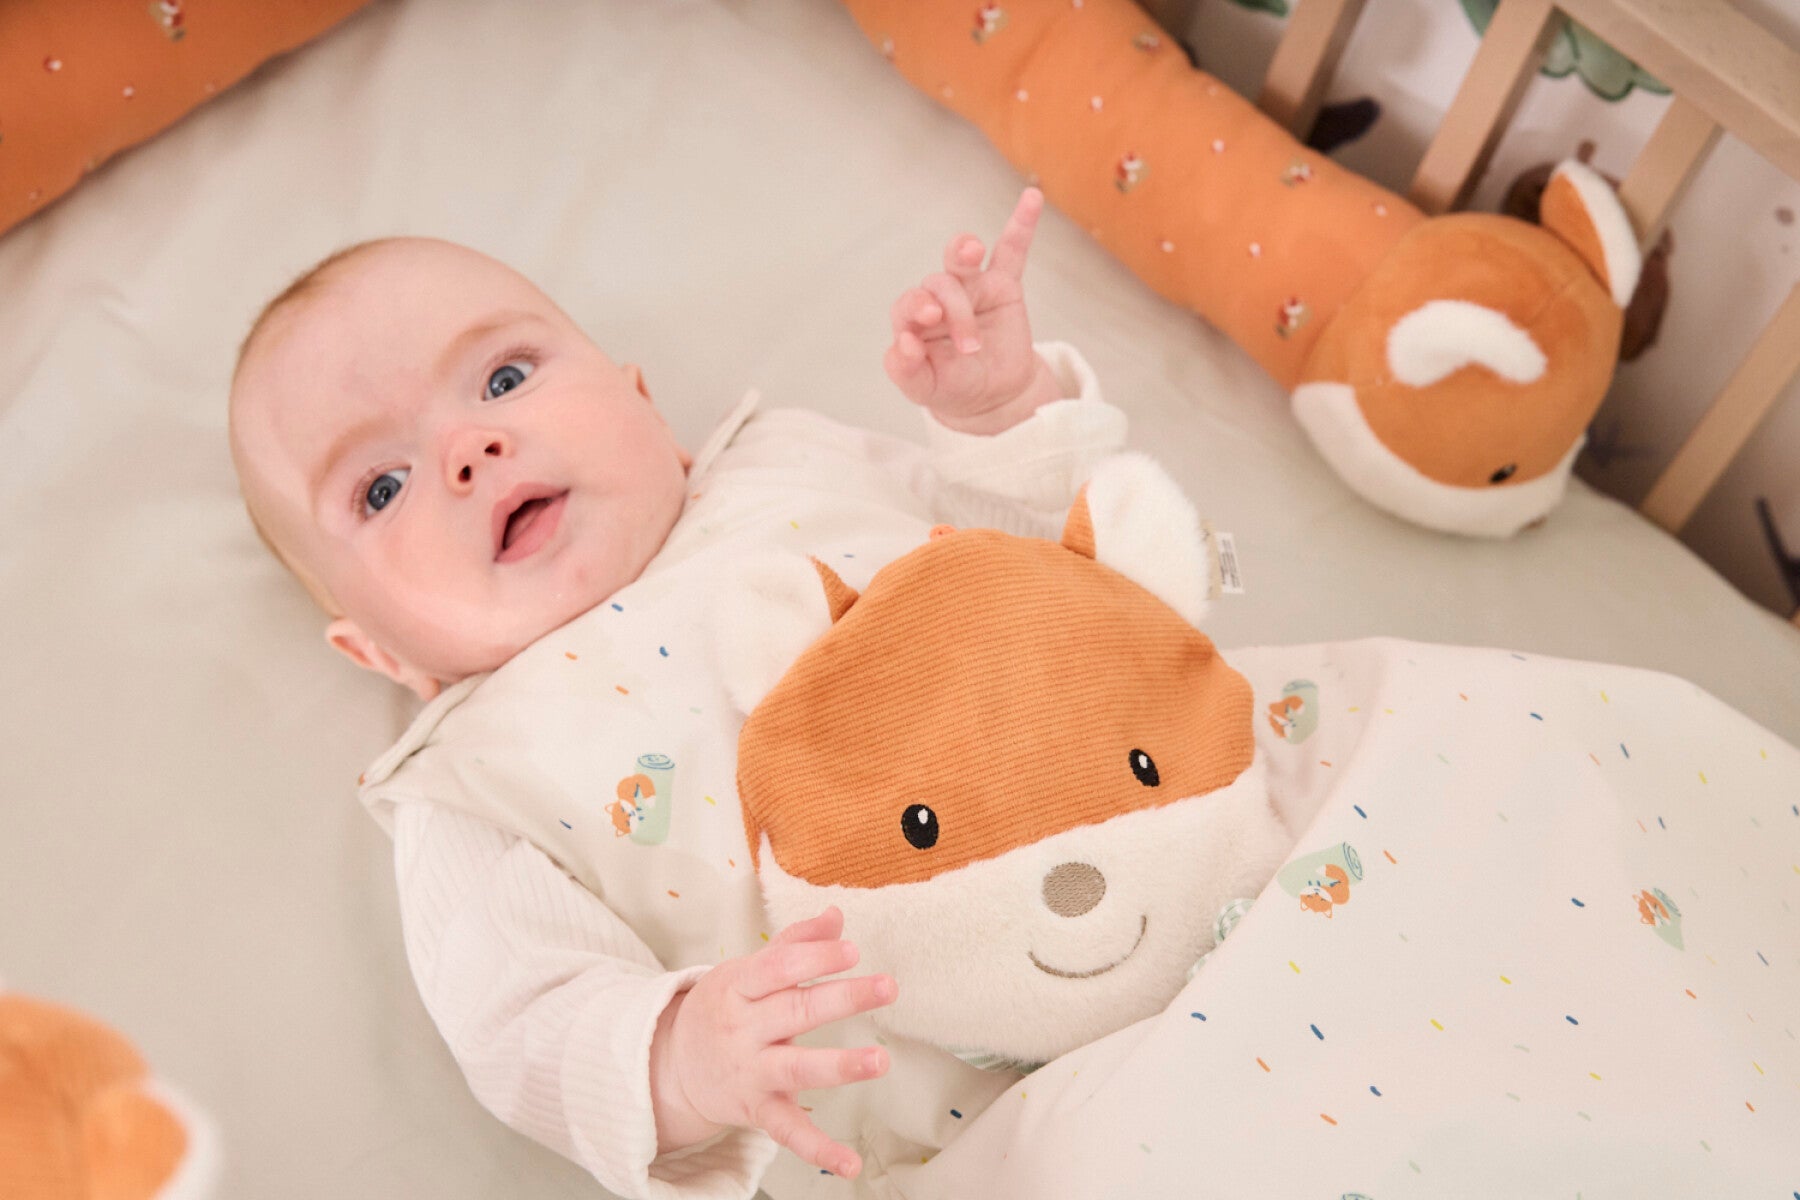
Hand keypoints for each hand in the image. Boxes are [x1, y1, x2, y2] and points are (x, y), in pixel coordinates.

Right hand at [650, 907, 895, 1178]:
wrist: (668, 1067)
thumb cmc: (722, 1009)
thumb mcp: (746, 971)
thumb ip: (794, 944)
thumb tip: (835, 916)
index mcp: (739, 988)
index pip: (778, 967)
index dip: (815, 957)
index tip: (852, 949)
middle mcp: (744, 1030)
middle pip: (795, 1012)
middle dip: (842, 998)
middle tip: (886, 986)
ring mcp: (751, 1073)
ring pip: (796, 1068)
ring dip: (840, 1065)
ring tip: (880, 1060)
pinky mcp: (757, 1111)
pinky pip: (789, 1132)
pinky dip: (819, 1150)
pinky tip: (850, 1164)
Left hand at [884, 187, 1059, 434]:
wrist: (994, 395)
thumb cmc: (953, 386)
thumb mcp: (924, 389)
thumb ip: (905, 371)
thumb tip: (903, 343)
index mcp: (914, 319)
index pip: (908, 304)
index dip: (915, 309)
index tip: (926, 327)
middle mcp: (939, 296)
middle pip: (939, 284)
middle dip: (955, 313)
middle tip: (970, 345)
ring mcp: (972, 286)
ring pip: (962, 258)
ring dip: (964, 250)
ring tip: (971, 253)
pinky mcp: (1004, 285)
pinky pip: (1012, 249)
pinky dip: (1022, 224)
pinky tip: (1031, 198)